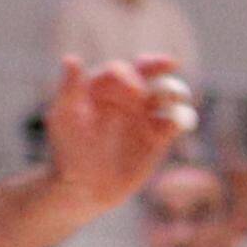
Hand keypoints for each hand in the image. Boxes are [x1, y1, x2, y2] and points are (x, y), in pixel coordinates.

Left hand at [39, 53, 196, 208]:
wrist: (83, 187)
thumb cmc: (68, 150)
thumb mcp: (65, 118)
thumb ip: (70, 89)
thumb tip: (71, 58)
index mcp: (103, 86)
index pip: (120, 70)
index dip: (129, 76)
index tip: (135, 91)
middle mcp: (126, 96)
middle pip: (149, 71)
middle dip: (159, 66)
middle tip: (170, 66)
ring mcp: (144, 114)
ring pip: (168, 92)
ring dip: (175, 90)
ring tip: (175, 99)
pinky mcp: (158, 136)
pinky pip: (176, 121)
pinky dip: (181, 119)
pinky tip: (176, 123)